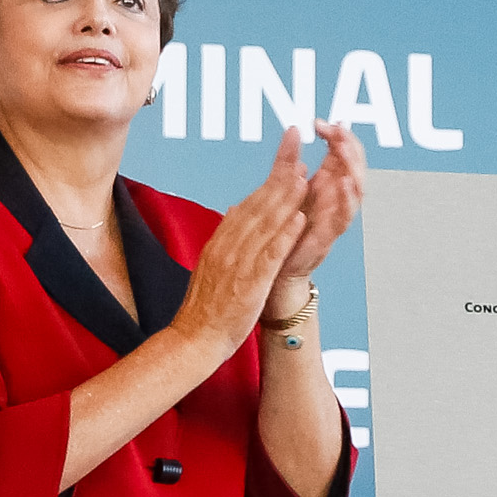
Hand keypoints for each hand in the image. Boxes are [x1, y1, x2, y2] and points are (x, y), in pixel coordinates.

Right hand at [181, 128, 314, 354]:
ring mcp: (238, 264)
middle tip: (299, 156)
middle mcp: (228, 247)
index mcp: (220, 242)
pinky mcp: (249, 282)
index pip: (247, 205)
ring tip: (304, 177)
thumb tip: (233, 211)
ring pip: (265, 225)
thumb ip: (224, 239)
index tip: (285, 163)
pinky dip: (285, 235)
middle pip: (257, 207)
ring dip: (286, 199)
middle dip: (279, 180)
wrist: (192, 340)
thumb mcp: (211, 266)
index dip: (268, 182)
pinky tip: (299, 219)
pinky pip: (269, 254)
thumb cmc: (205, 308)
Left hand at [277, 120, 367, 282]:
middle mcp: (336, 196)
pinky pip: (345, 215)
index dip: (336, 134)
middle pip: (354, 164)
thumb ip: (288, 159)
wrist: (276, 268)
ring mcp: (336, 214)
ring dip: (352, 166)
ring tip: (343, 148)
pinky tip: (342, 182)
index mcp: (327, 182)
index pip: (342, 151)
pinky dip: (346, 198)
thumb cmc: (284, 228)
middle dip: (348, 144)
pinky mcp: (330, 234)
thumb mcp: (284, 187)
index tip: (319, 122)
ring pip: (356, 187)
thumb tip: (294, 128)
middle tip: (336, 131)